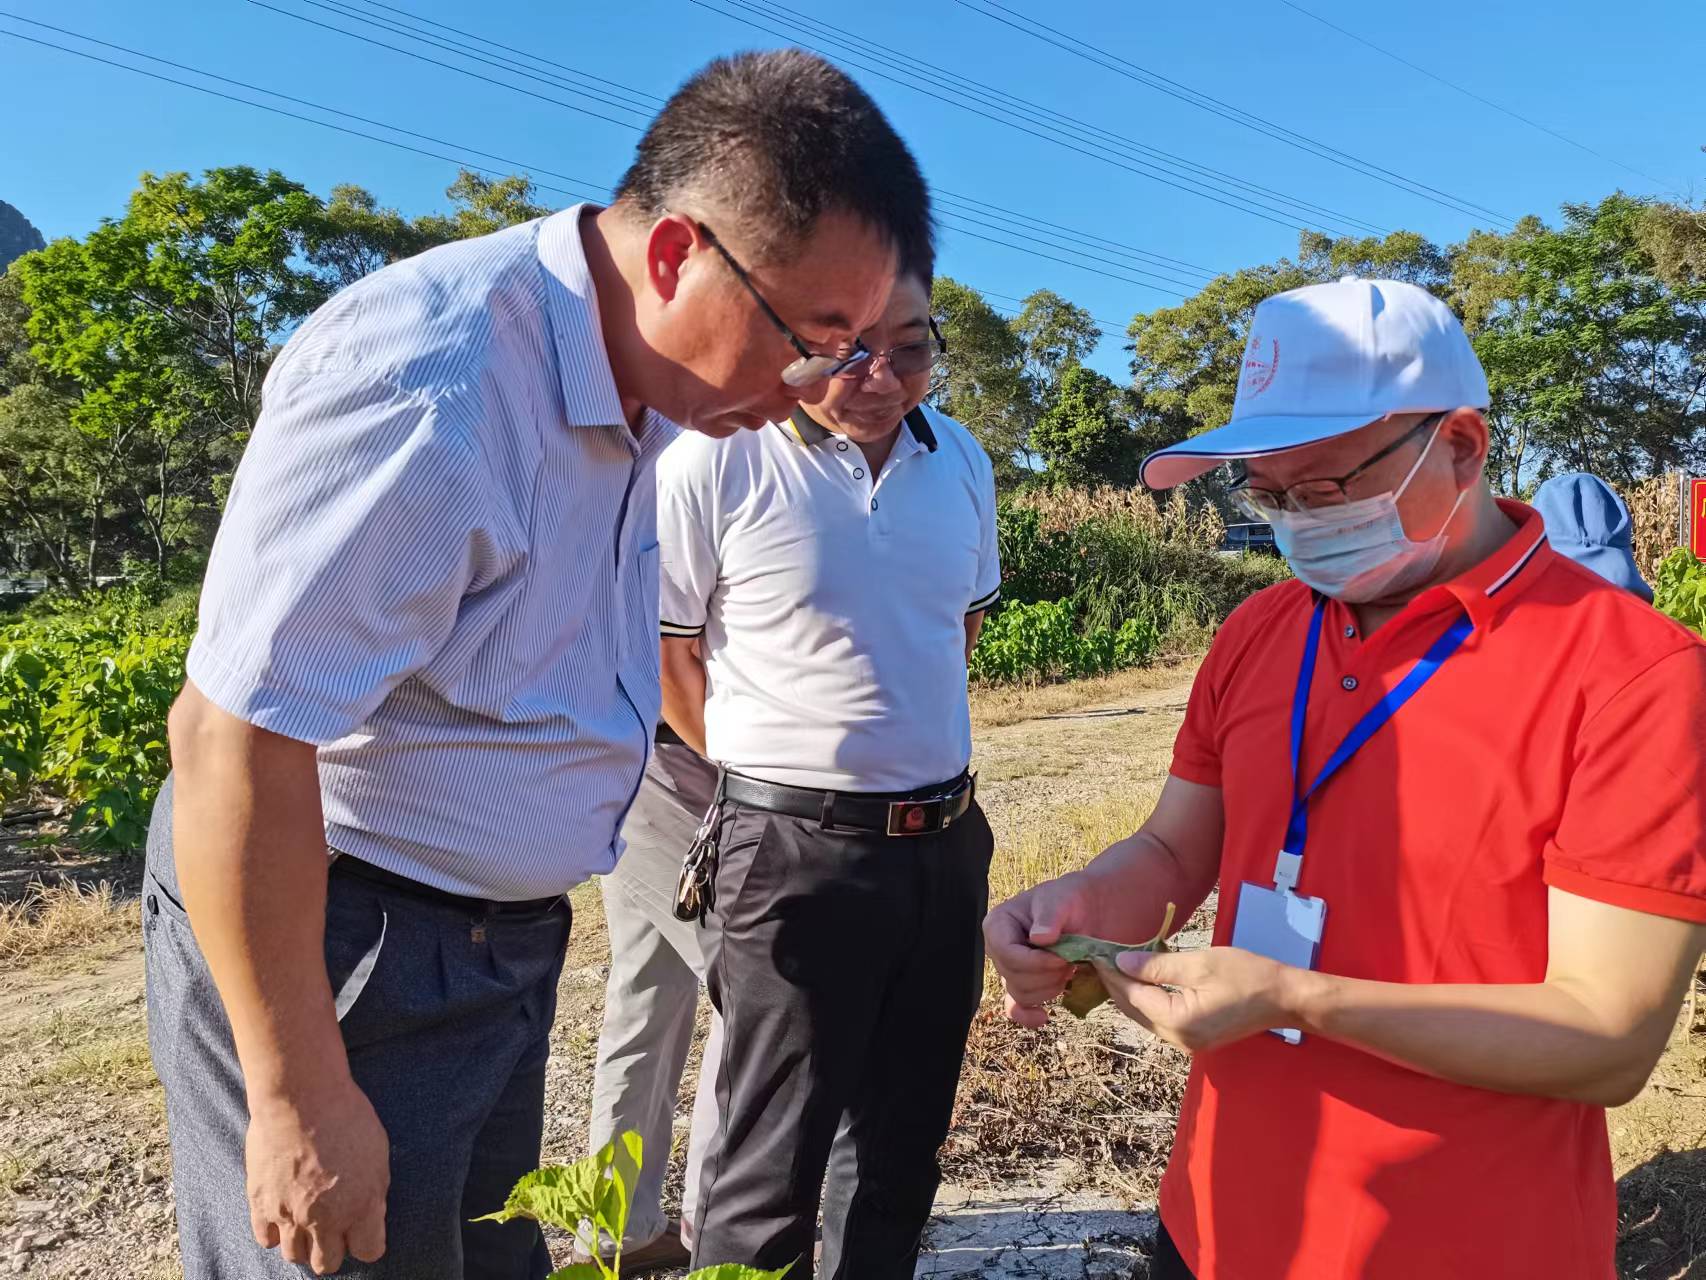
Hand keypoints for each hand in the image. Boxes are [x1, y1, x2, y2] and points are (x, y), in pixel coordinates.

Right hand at [245, 1078, 390, 1274]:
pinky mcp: (261, 1204)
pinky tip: (284, 1214)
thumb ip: (374, 1192)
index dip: (367, 1241)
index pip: (369, 1251)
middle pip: (328, 1263)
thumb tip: (368, 1213)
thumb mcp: (379, 1153)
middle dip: (334, 1248)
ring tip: (308, 1221)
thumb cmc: (346, 1116)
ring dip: (304, 1243)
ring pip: (295, 1256)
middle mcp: (326, 1219)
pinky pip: (266, 1239)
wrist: (301, 1097)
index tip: (363, 1230)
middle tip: (334, 1227)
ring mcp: (290, 1215)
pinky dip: (276, 1232)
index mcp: (362, 1206)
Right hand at [985, 872, 1102, 1027]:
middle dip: (1047, 974)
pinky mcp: (1022, 985)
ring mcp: (1009, 970)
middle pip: (1014, 979)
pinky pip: (1016, 1009)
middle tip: (1071, 959)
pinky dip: (1027, 1016)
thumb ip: (1051, 915)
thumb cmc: (1071, 899)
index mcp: (998, 924)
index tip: (1063, 956)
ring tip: (1069, 967)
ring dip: (1051, 987)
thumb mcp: (1061, 898)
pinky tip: (1044, 1016)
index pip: (1007, 955)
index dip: (1036, 962)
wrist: (1088, 912)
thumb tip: (1040, 938)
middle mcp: (997, 949)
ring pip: (1022, 995)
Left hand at [1096, 946, 1300, 1052]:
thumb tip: (1121, 963)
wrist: (1285, 998)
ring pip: (1145, 1017)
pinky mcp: (1195, 1039)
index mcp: (1178, 1022)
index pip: (1132, 996)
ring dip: (1129, 993)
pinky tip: (1141, 982)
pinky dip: (1147, 1001)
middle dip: (1115, 984)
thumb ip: (1157, 966)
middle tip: (1100, 956)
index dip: (1112, 973)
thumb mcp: (1200, 964)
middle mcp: (1178, 1040)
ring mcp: (1187, 1043)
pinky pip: (1160, 1020)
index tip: (1096, 951)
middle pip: (1134, 1011)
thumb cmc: (1247, 975)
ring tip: (1114, 965)